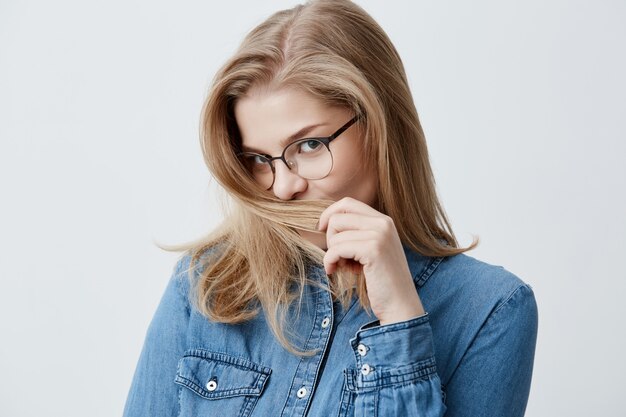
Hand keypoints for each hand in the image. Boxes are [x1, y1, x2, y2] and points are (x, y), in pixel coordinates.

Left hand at [317, 197, 424, 324]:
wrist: (400, 305)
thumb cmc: (381, 281)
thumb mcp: (369, 250)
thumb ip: (356, 233)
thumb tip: (327, 220)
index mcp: (383, 220)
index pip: (347, 203)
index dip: (329, 214)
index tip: (322, 230)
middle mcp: (383, 223)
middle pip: (338, 217)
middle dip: (330, 238)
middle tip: (337, 257)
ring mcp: (380, 235)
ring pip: (335, 234)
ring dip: (332, 253)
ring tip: (343, 267)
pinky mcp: (373, 249)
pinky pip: (336, 248)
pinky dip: (330, 261)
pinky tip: (335, 271)